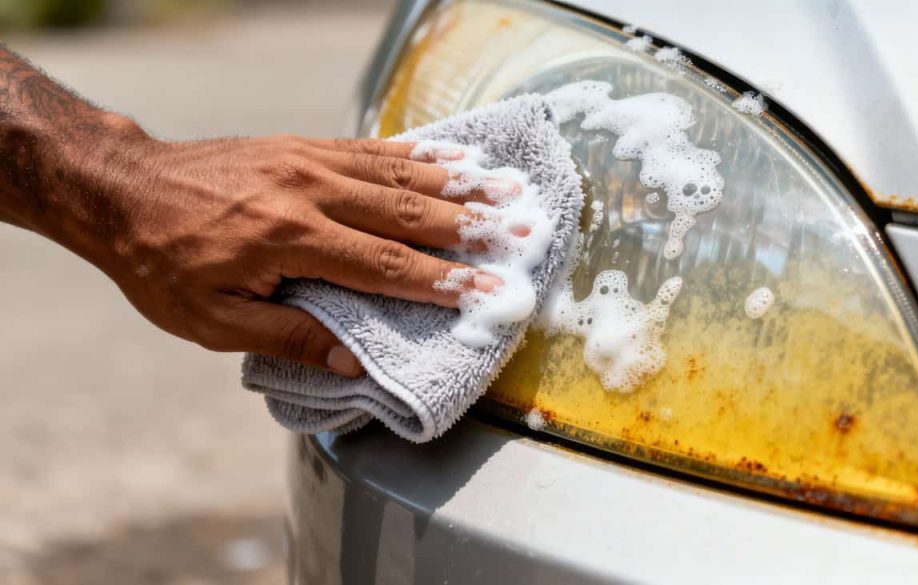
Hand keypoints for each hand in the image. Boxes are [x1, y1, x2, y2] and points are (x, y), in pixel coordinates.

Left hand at [59, 131, 508, 376]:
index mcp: (287, 239)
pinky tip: (449, 159)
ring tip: (505, 190)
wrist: (121, 188)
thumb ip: (286, 336)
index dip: (439, 282)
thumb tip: (352, 361)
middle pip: (404, 211)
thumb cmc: (163, 263)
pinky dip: (415, 155)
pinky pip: (369, 147)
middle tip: (520, 232)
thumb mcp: (210, 320)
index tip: (487, 291)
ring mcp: (305, 159)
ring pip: (395, 172)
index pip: (382, 265)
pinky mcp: (300, 145)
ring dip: (455, 184)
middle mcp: (306, 190)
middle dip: (468, 226)